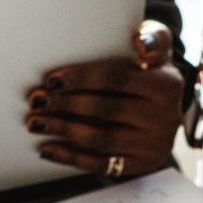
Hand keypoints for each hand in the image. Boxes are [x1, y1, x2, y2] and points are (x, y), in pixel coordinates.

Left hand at [31, 19, 186, 178]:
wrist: (168, 110)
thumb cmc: (150, 70)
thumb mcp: (158, 48)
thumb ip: (153, 37)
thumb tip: (140, 42)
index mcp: (165, 84)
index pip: (116, 79)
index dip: (81, 79)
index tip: (51, 80)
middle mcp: (164, 118)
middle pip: (106, 110)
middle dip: (66, 106)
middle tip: (36, 100)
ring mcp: (153, 145)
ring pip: (101, 139)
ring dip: (63, 130)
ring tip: (35, 122)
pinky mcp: (141, 165)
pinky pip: (101, 164)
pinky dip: (71, 157)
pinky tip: (47, 148)